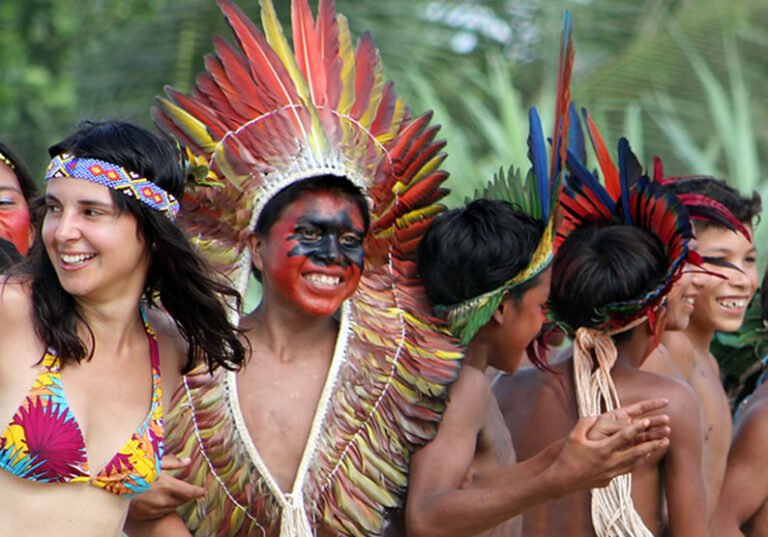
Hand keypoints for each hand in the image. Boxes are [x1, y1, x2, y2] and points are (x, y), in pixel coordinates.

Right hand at [128, 455, 205, 520]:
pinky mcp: (146, 515)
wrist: (112, 487)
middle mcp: (163, 500)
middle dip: (187, 494)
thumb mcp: (153, 463)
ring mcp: (154, 510)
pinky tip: (157, 497)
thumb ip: (173, 463)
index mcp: (167, 485)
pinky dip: (163, 505)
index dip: (199, 491)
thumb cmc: (133, 471)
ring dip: (175, 500)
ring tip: (168, 490)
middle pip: (184, 500)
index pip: (191, 492)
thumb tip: (188, 461)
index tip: (204, 490)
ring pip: (173, 507)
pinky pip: (161, 512)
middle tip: (186, 488)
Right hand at [551, 406, 670, 494]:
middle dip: (653, 444)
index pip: (623, 437)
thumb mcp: (573, 436)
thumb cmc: (567, 456)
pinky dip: (637, 463)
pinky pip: (627, 470)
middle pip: (637, 453)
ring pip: (635, 463)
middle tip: (666, 437)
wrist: (562, 481)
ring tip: (659, 446)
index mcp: (602, 450)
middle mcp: (610, 462)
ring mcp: (611, 473)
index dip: (636, 428)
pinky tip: (641, 459)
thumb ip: (585, 423)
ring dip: (648, 454)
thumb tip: (595, 414)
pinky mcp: (609, 480)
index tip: (647, 421)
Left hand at [586, 398, 670, 445]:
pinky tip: (659, 445)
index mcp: (618, 417)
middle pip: (644, 422)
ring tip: (667, 432)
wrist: (582, 453)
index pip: (638, 408)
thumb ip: (617, 424)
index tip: (666, 401)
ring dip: (656, 433)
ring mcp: (627, 439)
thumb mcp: (603, 427)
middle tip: (667, 421)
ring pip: (646, 435)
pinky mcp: (627, 451)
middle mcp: (625, 427)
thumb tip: (631, 421)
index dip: (652, 404)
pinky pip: (642, 447)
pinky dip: (651, 446)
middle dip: (656, 421)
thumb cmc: (590, 437)